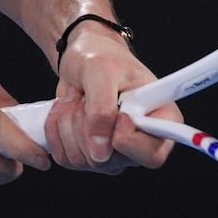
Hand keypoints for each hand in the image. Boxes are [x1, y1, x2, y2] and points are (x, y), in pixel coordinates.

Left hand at [45, 22, 179, 171]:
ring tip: (78, 97)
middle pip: (110, 160)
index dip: (128, 141)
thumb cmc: (101, 56)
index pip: (152, 154)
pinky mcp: (89, 156)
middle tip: (88, 94)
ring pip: (83, 159)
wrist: (81, 58)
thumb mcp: (102, 71)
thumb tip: (100, 153)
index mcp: (160, 120)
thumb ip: (102, 110)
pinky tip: (64, 109)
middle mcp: (140, 143)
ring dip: (70, 123)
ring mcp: (115, 154)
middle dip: (87, 124)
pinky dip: (56, 130)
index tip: (117, 115)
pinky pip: (65, 158)